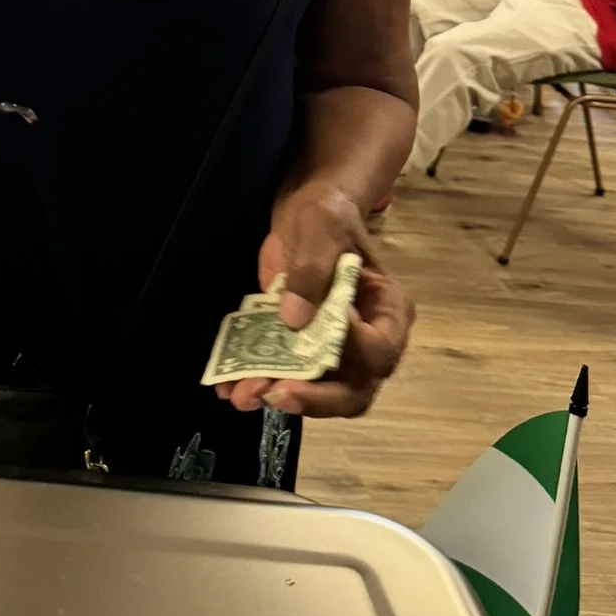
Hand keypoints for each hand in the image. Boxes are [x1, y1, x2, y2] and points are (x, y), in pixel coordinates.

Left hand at [216, 182, 404, 420]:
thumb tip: (294, 319)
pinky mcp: (299, 351)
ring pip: (317, 392)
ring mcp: (333, 352)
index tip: (314, 332)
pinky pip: (284, 377)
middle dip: (315, 398)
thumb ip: (312, 269)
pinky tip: (227, 386)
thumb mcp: (321, 228)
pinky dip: (257, 384)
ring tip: (242, 395)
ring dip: (278, 396)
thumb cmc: (326, 217)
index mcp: (387, 311)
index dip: (353, 350)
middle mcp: (367, 342)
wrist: (303, 217)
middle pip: (354, 390)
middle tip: (277, 394)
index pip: (381, 348)